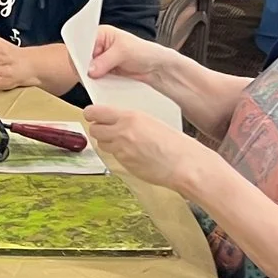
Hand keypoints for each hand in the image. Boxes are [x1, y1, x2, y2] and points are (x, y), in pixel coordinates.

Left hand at [80, 105, 209, 191]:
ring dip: (108, 142)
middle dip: (98, 129)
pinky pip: (114, 156)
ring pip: (102, 144)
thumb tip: (115, 120)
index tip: (92, 115)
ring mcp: (122, 150)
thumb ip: (130, 120)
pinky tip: (133, 153)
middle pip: (94, 130)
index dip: (92, 114)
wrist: (185, 164)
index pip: (95, 112)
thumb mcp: (151, 121)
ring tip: (123, 142)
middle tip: (107, 129)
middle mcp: (122, 133)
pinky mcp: (124, 164)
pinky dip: (119, 154)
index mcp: (130, 117)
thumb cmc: (175, 143)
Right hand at [83, 25, 169, 88]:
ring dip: (90, 76)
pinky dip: (96, 82)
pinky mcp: (103, 72)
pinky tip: (101, 83)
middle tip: (89, 74)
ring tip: (98, 79)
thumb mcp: (123, 52)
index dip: (79, 53)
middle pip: (82, 57)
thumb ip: (105, 60)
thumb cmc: (143, 51)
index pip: (82, 42)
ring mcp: (99, 60)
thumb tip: (90, 70)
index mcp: (100, 34)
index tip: (81, 64)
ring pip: (86, 69)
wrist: (155, 67)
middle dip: (84, 66)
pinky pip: (94, 78)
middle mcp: (97, 46)